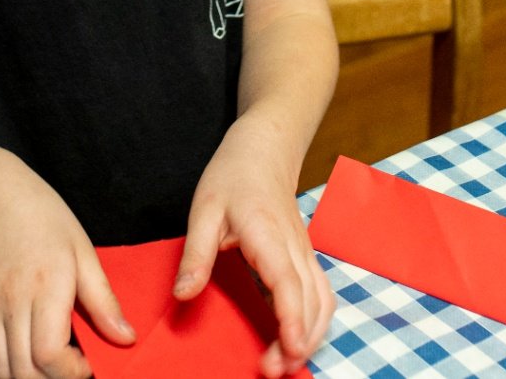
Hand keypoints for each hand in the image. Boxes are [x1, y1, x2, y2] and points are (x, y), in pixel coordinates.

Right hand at [0, 147, 134, 378]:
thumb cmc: (42, 217)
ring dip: (23, 371)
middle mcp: (10, 300)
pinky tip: (13, 340)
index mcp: (47, 286)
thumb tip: (126, 339)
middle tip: (66, 361)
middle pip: (24, 371)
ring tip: (41, 352)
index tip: (85, 365)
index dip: (70, 373)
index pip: (50, 356)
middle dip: (50, 377)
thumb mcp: (82, 251)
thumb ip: (103, 300)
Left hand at [174, 117, 331, 376]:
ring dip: (311, 335)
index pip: (287, 283)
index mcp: (268, 234)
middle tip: (275, 371)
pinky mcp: (305, 257)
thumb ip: (196, 255)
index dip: (292, 319)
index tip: (290, 350)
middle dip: (300, 341)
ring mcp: (305, 253)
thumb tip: (183, 295)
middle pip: (310, 301)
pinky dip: (316, 322)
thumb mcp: (204, 210)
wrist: (265, 149)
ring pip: (322, 301)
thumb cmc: (233, 175)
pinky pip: (321, 294)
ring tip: (286, 364)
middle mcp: (294, 247)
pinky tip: (299, 341)